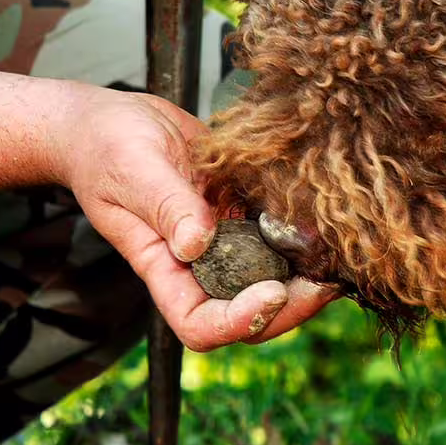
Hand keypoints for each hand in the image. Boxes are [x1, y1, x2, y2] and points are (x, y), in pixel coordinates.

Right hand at [54, 86, 337, 350]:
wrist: (111, 120)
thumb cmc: (106, 148)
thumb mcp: (132, 170)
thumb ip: (166, 206)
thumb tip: (197, 243)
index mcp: (163, 267)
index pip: (199, 323)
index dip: (239, 321)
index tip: (272, 291)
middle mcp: (198, 264)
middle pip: (248, 313)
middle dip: (291, 307)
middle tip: (326, 281)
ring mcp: (224, 240)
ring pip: (272, 279)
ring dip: (307, 275)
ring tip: (339, 255)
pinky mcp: (242, 212)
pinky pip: (278, 237)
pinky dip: (305, 236)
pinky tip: (328, 217)